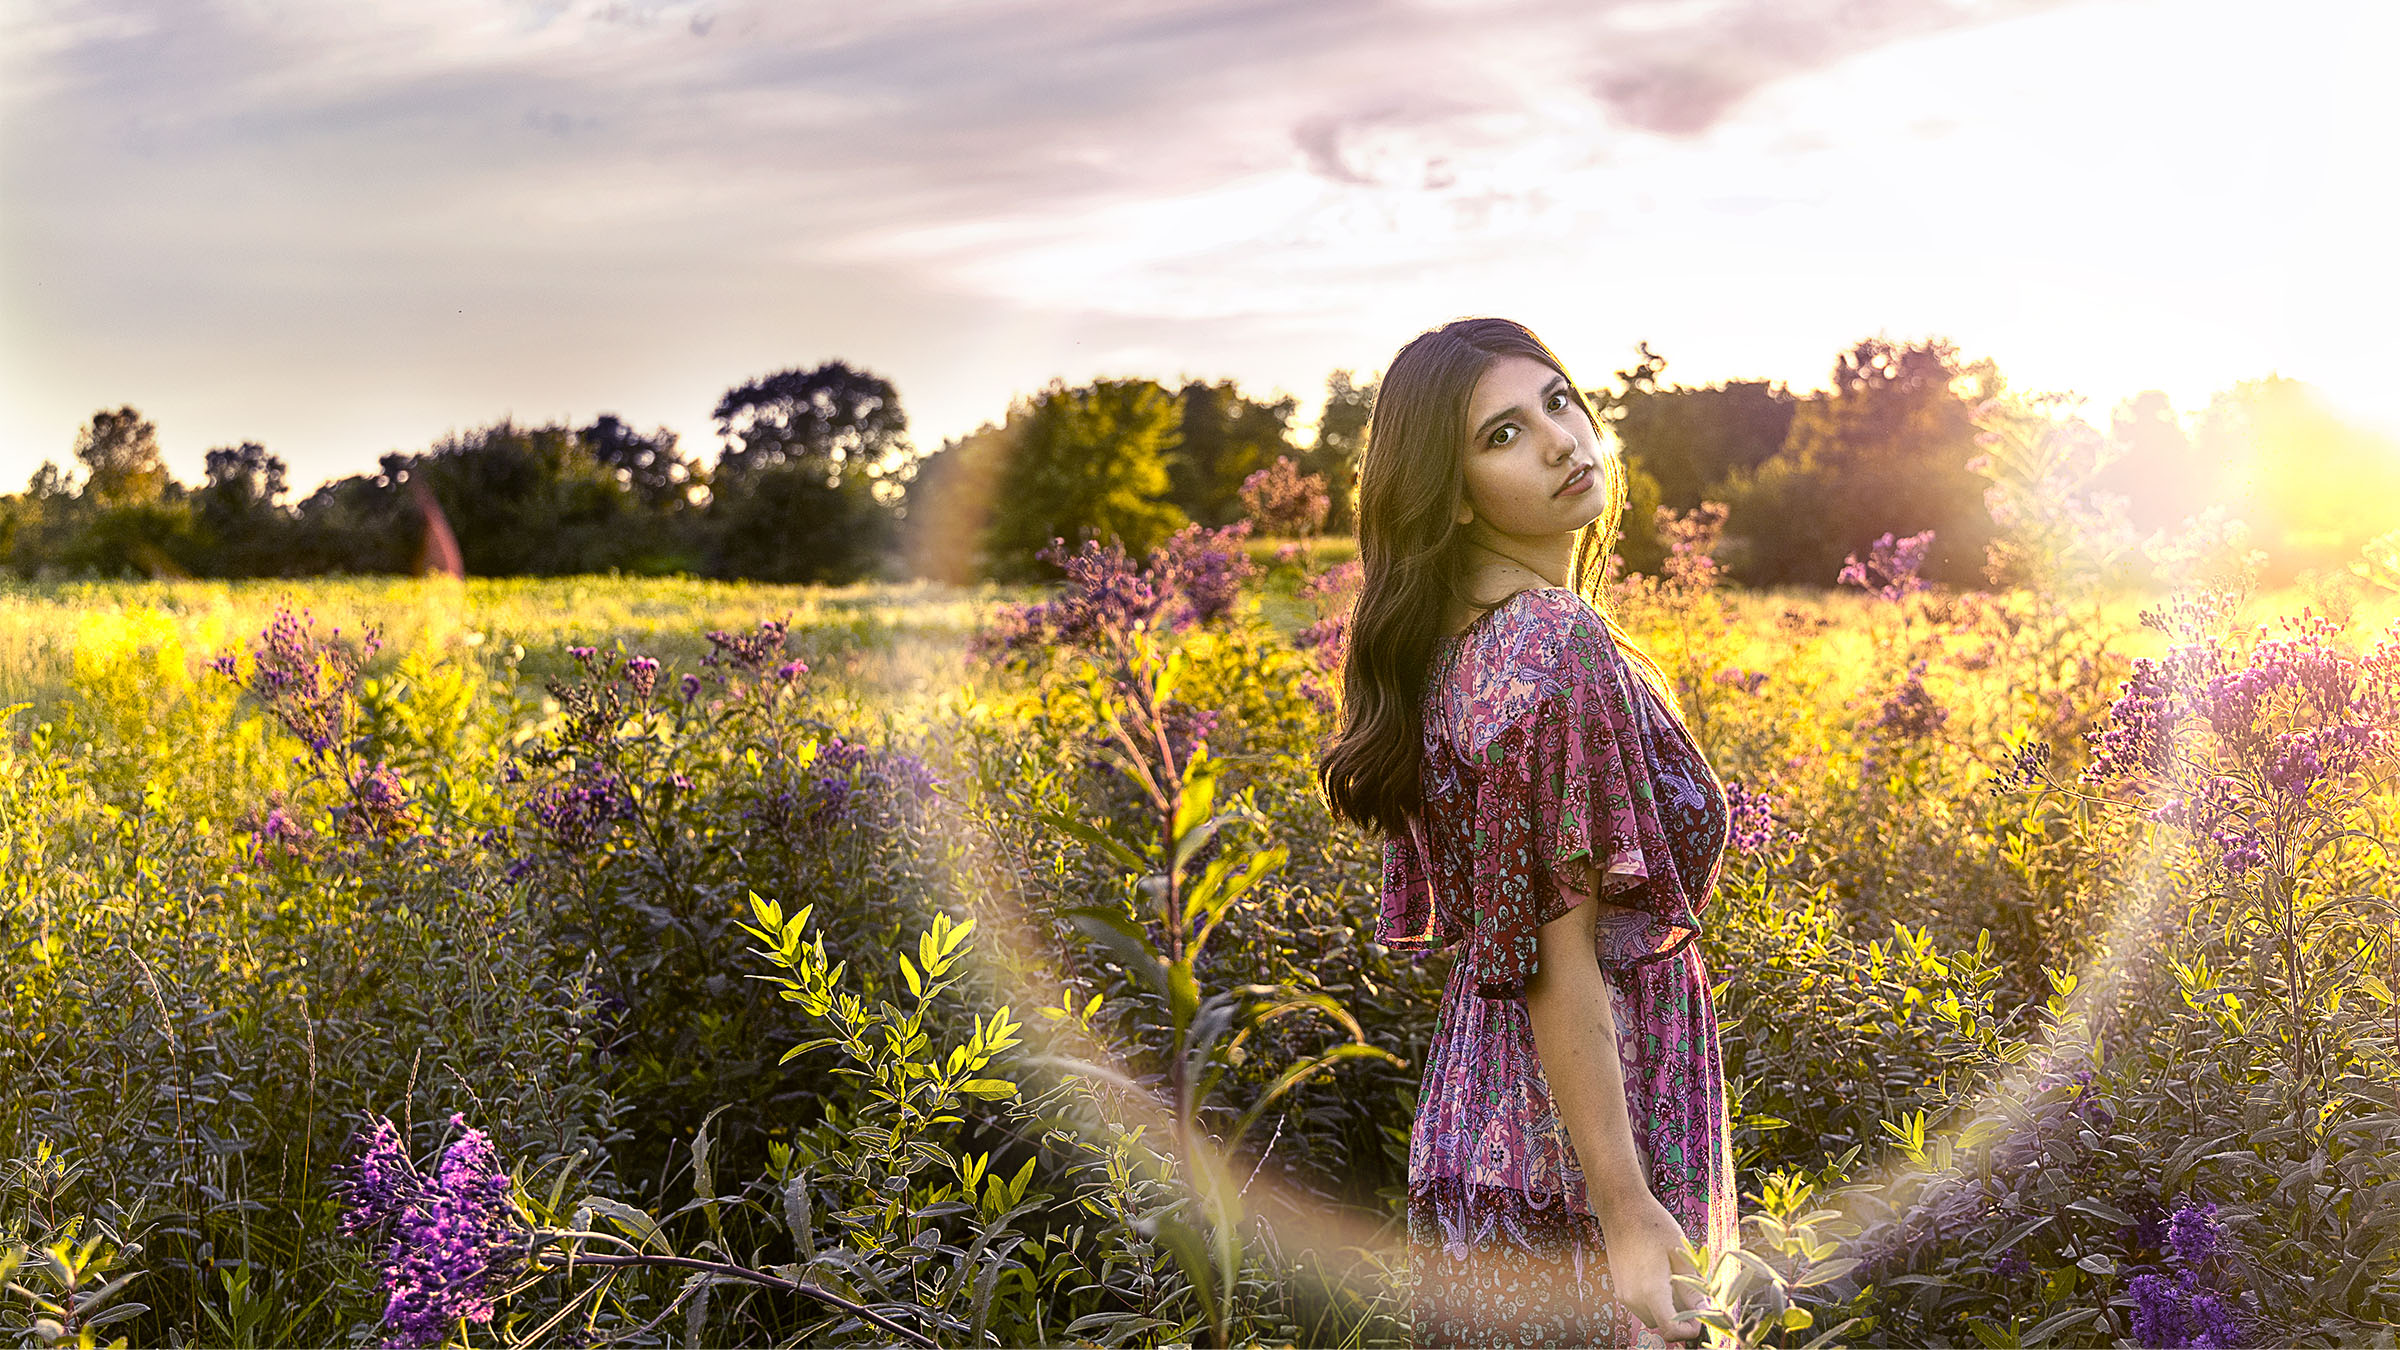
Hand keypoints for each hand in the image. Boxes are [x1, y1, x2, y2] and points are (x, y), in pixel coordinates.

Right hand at [1594, 1191, 1711, 1342]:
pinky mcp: (1621, 1289)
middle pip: (1662, 1324)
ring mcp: (1624, 1294)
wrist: (1622, 1208)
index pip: (1670, 1330)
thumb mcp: (1680, 1255)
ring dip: (1667, 1308)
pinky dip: (1655, 1300)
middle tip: (1693, 1292)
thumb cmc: (1654, 1225)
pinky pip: (1642, 1305)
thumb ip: (1693, 1288)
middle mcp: (1633, 1298)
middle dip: (1680, 1316)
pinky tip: (1662, 1274)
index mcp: (1650, 1291)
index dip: (1689, 1330)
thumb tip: (1705, 1311)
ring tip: (1676, 1279)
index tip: (1700, 1316)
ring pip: (1652, 1316)